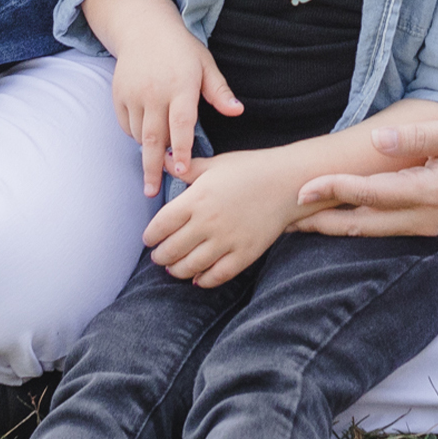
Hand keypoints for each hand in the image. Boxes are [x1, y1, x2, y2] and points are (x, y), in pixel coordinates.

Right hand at [92, 0, 242, 195]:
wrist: (144, 28)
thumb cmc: (181, 50)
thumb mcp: (205, 65)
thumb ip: (219, 91)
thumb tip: (238, 111)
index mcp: (182, 85)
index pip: (182, 123)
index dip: (184, 149)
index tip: (184, 171)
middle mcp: (156, 91)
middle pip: (155, 137)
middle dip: (154, 167)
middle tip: (153, 191)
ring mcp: (134, 94)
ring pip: (140, 134)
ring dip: (148, 153)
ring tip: (154, 171)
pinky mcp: (119, 95)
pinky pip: (128, 125)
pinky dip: (136, 136)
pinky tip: (146, 140)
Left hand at [142, 152, 292, 286]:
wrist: (288, 182)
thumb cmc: (250, 169)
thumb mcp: (216, 164)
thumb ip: (188, 168)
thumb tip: (165, 157)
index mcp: (197, 199)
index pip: (160, 226)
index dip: (150, 237)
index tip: (149, 239)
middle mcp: (208, 223)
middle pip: (170, 250)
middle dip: (159, 256)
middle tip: (158, 256)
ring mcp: (226, 241)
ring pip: (189, 267)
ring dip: (176, 271)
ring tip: (174, 268)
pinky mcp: (244, 254)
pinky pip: (216, 276)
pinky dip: (203, 280)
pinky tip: (198, 277)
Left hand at [292, 114, 437, 236]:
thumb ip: (420, 137)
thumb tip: (380, 139)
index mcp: (431, 193)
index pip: (371, 194)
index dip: (334, 190)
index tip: (302, 188)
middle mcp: (426, 217)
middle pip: (365, 224)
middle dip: (324, 222)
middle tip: (285, 220)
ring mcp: (430, 226)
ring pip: (375, 232)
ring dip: (339, 227)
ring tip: (304, 224)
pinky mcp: (434, 225)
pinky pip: (389, 229)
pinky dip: (362, 225)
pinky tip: (345, 219)